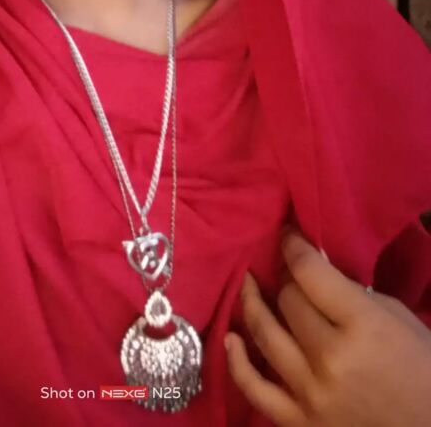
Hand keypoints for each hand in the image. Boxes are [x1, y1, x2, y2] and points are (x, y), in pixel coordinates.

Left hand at [225, 232, 430, 425]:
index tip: (287, 235)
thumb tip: (312, 264)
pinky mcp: (299, 423)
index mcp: (362, 326)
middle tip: (284, 270)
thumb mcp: (395, 317)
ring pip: (265, 334)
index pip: (309, 273)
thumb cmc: (420, 368)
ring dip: (252, 304)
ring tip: (248, 286)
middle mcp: (330, 358)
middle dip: (284, 279)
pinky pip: (254, 389)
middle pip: (287, 301)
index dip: (293, 246)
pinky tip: (231, 337)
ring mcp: (311, 394)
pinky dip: (237, 361)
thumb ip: (350, 291)